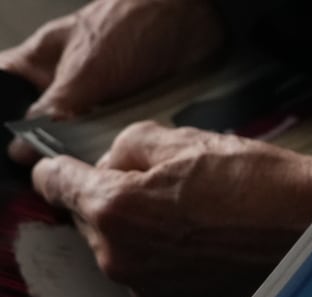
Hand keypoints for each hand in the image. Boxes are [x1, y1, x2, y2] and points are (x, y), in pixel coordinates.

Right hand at [0, 0, 225, 163]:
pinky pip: (119, 134)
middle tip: (60, 165)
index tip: (14, 151)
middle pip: (47, 121)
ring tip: (94, 166)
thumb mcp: (84, 73)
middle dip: (53, 145)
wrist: (196, 19)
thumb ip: (53, 110)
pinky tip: (122, 156)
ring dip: (91, 150)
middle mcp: (68, 78)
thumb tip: (21, 147)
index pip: (7, 90)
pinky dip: (120, 145)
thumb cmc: (134, 25)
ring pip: (85, 133)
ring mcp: (102, 92)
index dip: (5, 120)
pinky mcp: (134, 104)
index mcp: (40, 59)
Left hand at [30, 121, 311, 296]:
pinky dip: (166, 253)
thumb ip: (129, 146)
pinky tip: (205, 238)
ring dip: (141, 229)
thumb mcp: (187, 139)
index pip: (53, 182)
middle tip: (165, 184)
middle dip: (113, 199)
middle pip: (87, 217)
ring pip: (119, 245)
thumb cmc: (259, 184)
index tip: (79, 163)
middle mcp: (119, 256)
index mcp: (113, 208)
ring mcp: (147, 286)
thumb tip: (115, 164)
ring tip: (193, 212)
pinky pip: (150, 269)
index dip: (64, 166)